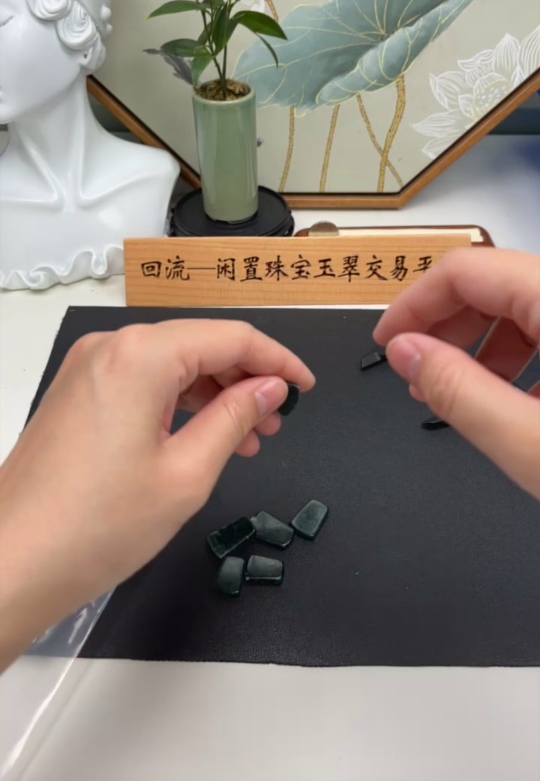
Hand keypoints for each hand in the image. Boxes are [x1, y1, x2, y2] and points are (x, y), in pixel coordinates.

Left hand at [0, 320, 314, 668]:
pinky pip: (141, 381)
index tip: (305, 387)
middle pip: (199, 344)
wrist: (11, 562)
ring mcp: (87, 368)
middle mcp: (110, 347)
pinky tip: (201, 437)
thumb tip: (270, 387)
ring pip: (171, 363)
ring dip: (214, 393)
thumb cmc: (96, 525)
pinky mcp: (76, 392)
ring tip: (246, 439)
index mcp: (140, 355)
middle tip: (277, 423)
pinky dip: (178, 402)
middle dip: (245, 379)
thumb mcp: (187, 473)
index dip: (277, 360)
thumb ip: (235, 418)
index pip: (230, 337)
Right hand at [374, 248, 539, 496]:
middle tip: (414, 372)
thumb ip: (460, 392)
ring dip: (478, 344)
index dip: (414, 302)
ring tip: (456, 392)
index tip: (386, 339)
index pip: (466, 268)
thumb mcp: (530, 443)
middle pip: (492, 282)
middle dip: (443, 326)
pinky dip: (517, 355)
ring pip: (520, 305)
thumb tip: (405, 351)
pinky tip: (509, 399)